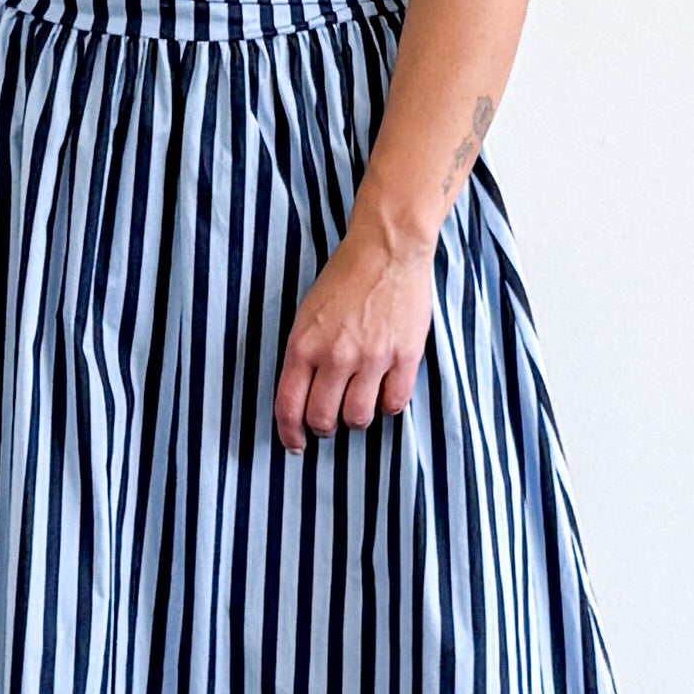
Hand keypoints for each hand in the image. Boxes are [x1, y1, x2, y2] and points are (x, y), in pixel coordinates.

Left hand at [274, 222, 435, 452]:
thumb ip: (303, 355)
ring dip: (356, 419)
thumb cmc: (345, 278)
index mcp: (304, 345)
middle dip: (323, 428)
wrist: (386, 250)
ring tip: (358, 406)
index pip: (289, 406)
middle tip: (329, 423)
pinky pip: (394, 403)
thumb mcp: (307, 314)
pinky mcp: (405, 356)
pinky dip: (388, 405)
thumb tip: (301, 395)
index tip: (295, 444)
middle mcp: (335, 356)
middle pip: (323, 419)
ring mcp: (372, 358)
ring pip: (358, 417)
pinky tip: (384, 392)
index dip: (290, 434)